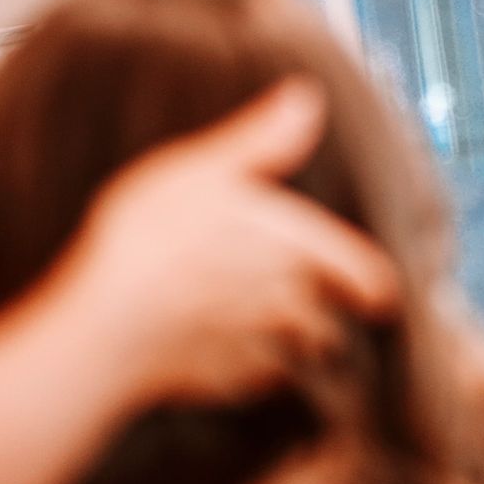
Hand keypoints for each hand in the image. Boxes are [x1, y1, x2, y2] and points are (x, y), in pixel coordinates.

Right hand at [60, 78, 401, 405]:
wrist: (105, 325)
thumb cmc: (149, 238)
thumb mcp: (200, 170)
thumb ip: (261, 141)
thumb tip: (307, 98)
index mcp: (298, 248)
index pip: (367, 276)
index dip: (373, 283)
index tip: (378, 293)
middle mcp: (294, 303)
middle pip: (335, 319)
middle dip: (328, 316)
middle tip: (314, 309)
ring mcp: (266, 351)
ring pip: (303, 355)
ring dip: (296, 348)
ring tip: (268, 331)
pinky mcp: (231, 385)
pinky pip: (259, 382)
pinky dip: (251, 372)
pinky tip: (221, 353)